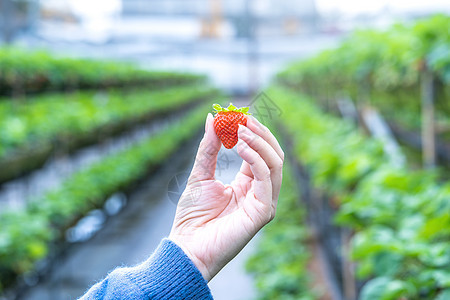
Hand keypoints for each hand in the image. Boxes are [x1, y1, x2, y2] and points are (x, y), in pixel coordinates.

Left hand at [169, 113, 283, 280]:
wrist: (187, 246)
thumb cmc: (192, 216)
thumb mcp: (200, 174)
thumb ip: (209, 148)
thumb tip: (211, 118)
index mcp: (247, 185)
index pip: (260, 153)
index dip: (253, 133)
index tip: (240, 116)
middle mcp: (260, 192)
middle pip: (273, 156)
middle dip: (262, 134)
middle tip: (244, 119)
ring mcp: (264, 202)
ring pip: (275, 164)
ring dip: (260, 143)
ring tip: (240, 131)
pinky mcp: (263, 212)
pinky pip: (267, 180)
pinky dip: (256, 159)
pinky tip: (240, 147)